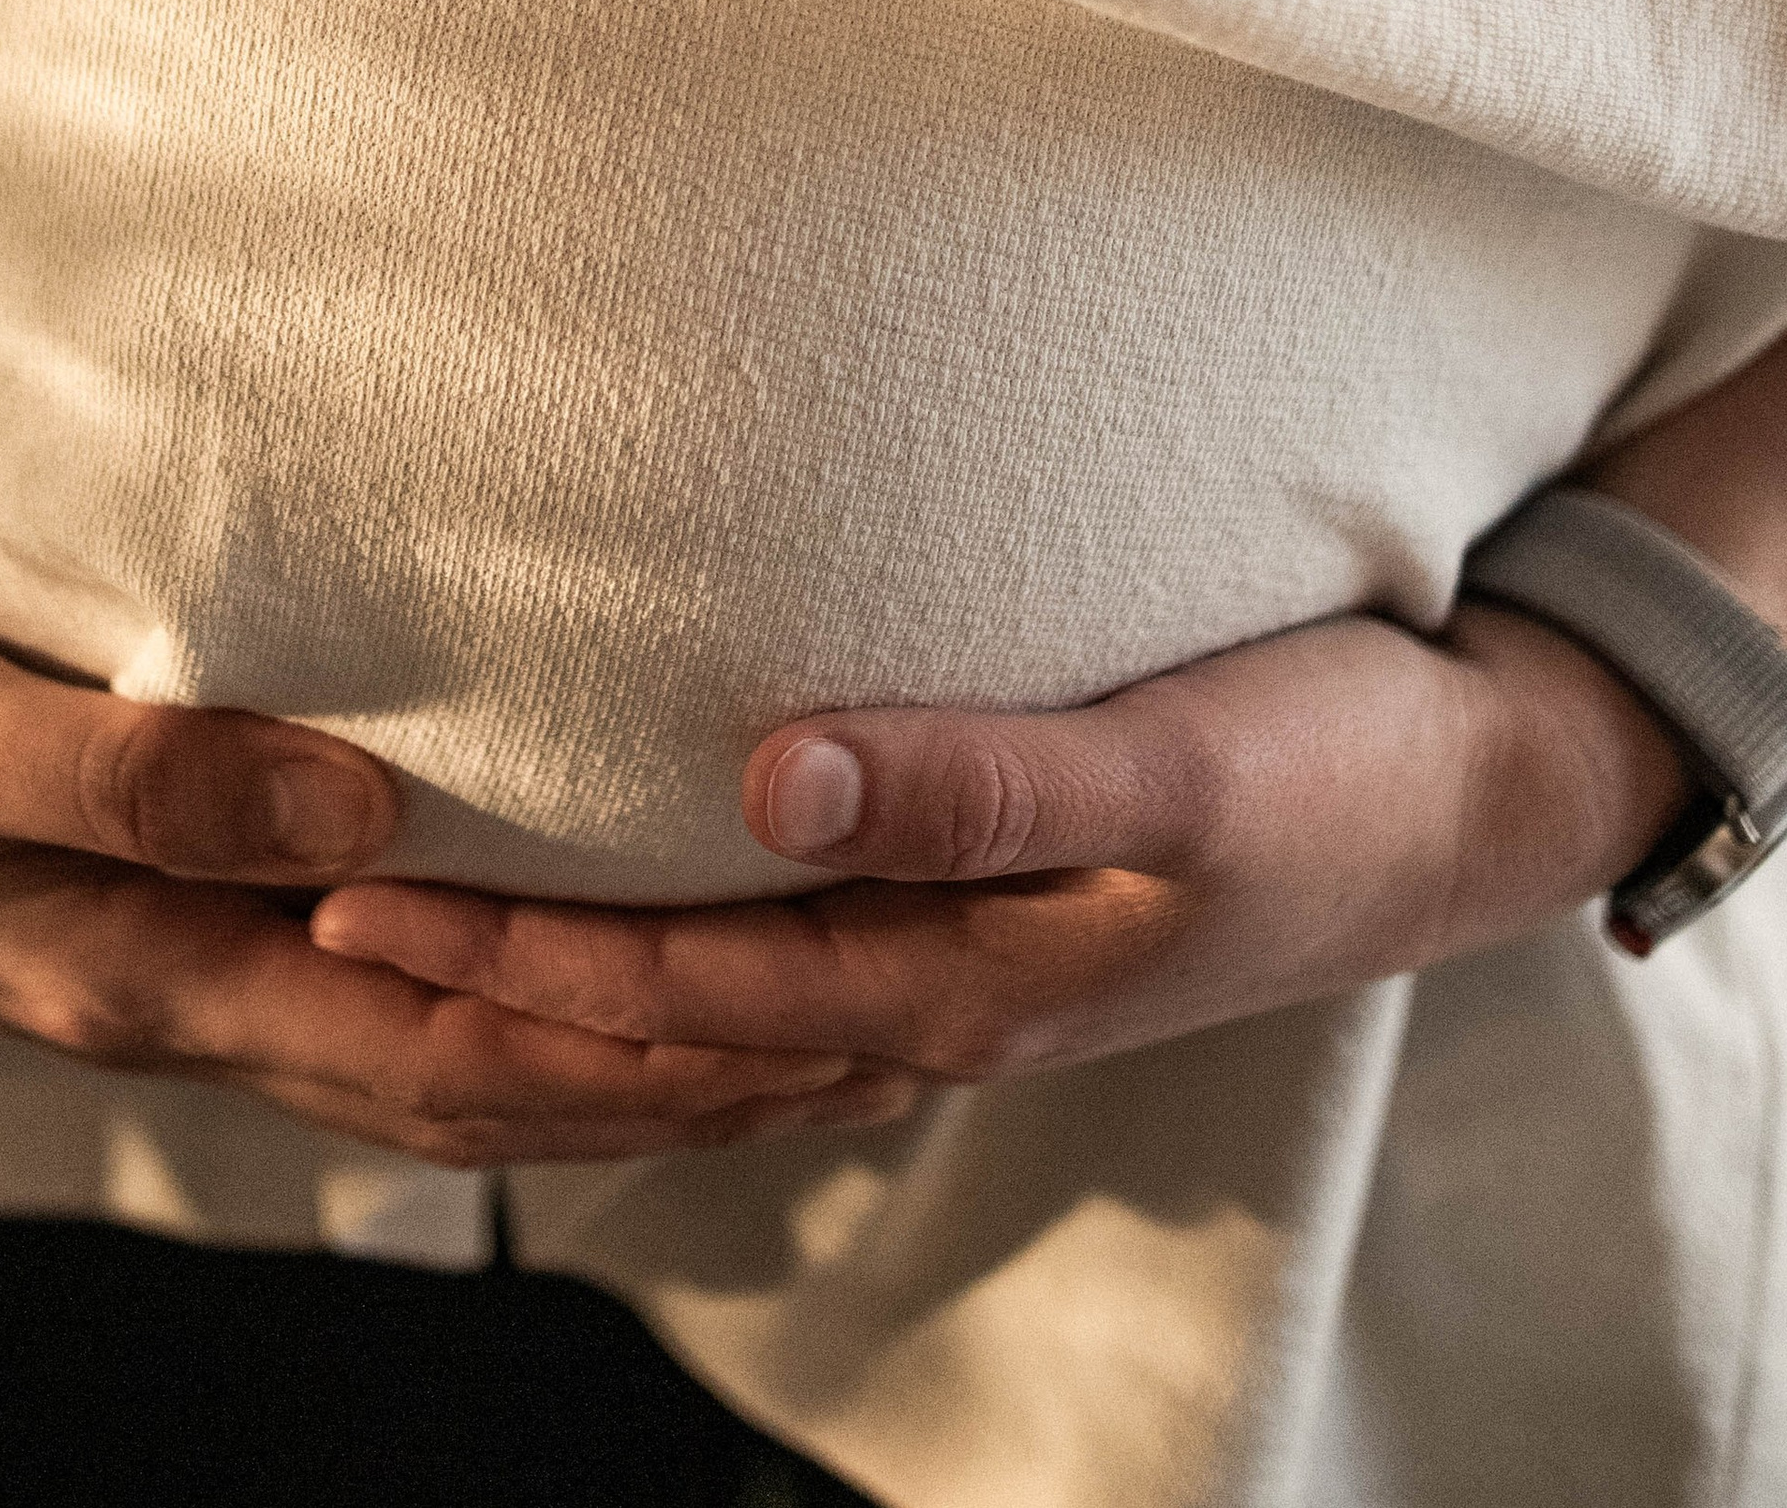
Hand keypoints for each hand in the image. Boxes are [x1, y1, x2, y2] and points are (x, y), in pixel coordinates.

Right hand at [0, 586, 914, 1164]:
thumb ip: (122, 772)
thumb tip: (348, 813)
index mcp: (161, 975)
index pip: (441, 1048)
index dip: (618, 1049)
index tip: (792, 1019)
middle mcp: (222, 1001)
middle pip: (500, 1080)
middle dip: (692, 1071)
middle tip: (890, 1027)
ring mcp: (229, 975)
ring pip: (479, 1052)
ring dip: (652, 1049)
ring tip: (833, 1011)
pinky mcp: (231, 919)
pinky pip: (425, 989)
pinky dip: (555, 994)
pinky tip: (647, 952)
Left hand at [308, 606, 1694, 1086]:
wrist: (1480, 788)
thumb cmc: (1331, 764)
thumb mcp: (1168, 769)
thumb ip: (975, 778)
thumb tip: (763, 780)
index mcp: (959, 982)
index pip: (673, 996)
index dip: (508, 959)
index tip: (342, 903)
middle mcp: (934, 993)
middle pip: (662, 1021)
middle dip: (489, 987)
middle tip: (305, 918)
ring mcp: (962, 962)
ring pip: (713, 996)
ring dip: (565, 973)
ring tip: (417, 915)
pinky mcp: (988, 904)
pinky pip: (787, 948)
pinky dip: (674, 937)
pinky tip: (624, 880)